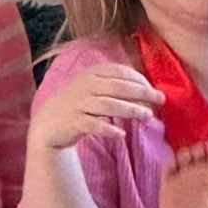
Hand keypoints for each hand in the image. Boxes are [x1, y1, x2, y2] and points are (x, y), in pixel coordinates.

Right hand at [29, 63, 163, 151]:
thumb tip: (146, 89)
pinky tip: (121, 134)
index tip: (154, 90)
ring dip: (131, 110)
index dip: (140, 80)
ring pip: (109, 105)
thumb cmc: (77, 105)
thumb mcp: (92, 88)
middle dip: (142, 93)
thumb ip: (113, 85)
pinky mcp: (74, 122)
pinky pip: (94, 125)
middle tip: (160, 100)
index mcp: (90, 74)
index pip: (120, 72)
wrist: (48, 124)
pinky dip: (108, 130)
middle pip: (119, 87)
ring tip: (148, 116)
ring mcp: (78, 104)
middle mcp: (85, 86)